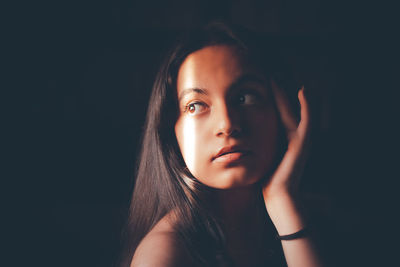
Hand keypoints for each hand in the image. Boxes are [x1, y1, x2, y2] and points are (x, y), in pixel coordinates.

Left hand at [262, 80, 311, 202]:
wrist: (277, 194)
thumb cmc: (265, 176)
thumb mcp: (259, 153)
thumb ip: (254, 141)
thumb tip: (238, 132)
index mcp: (283, 135)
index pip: (277, 108)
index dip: (272, 93)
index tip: (263, 77)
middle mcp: (293, 133)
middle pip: (287, 104)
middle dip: (280, 87)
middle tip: (273, 69)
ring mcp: (300, 137)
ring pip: (296, 108)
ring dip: (290, 91)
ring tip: (282, 75)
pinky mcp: (304, 142)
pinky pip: (307, 120)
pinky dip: (307, 106)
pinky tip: (303, 91)